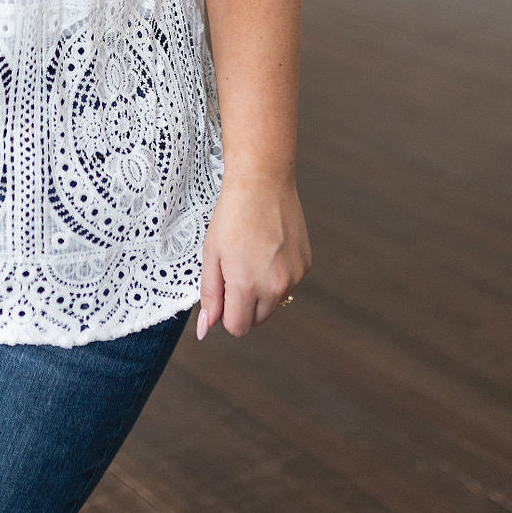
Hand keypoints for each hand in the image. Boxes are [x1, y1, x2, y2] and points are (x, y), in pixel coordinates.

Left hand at [196, 174, 310, 339]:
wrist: (262, 183)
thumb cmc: (231, 216)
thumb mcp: (211, 254)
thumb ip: (210, 295)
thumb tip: (206, 330)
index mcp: (247, 286)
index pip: (238, 328)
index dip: (225, 314)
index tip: (222, 290)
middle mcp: (275, 287)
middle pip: (257, 320)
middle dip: (243, 305)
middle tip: (234, 270)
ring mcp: (294, 277)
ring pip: (274, 303)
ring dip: (261, 291)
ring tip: (252, 255)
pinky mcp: (305, 266)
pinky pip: (288, 284)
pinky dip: (277, 275)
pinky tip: (269, 248)